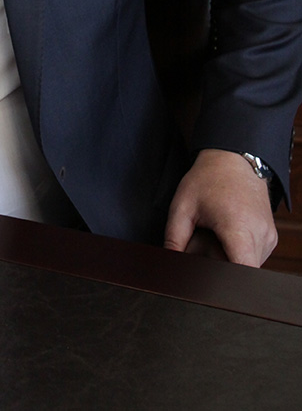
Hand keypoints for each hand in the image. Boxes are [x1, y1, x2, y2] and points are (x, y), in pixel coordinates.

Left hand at [163, 148, 277, 265]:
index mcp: (239, 228)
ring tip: (217, 236)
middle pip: (243, 272)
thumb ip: (173, 239)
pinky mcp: (271, 237)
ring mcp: (269, 237)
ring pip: (249, 266)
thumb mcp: (182, 206)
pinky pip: (255, 257)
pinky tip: (228, 234)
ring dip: (231, 260)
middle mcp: (260, 235)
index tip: (209, 273)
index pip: (243, 271)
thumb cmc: (208, 179)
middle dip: (222, 266)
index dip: (226, 280)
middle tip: (205, 247)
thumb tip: (168, 262)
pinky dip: (239, 252)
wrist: (233, 158)